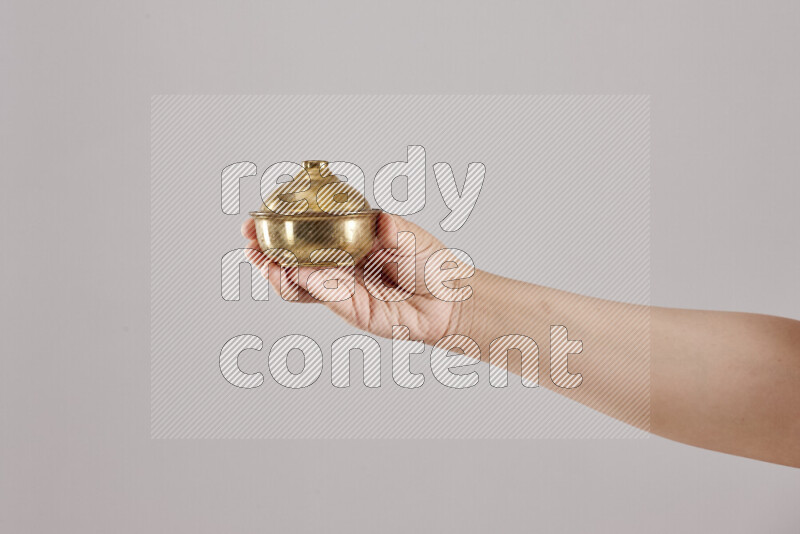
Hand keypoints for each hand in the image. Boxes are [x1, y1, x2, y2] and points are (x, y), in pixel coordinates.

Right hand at [241, 212, 471, 345]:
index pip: (305, 231)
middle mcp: (337, 264)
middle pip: (292, 258)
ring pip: (298, 282)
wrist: (448, 299)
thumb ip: (394, 229)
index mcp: (346, 239)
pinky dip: (306, 286)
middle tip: (250, 240)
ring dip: (276, 271)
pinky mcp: (348, 309)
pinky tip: (293, 274)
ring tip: (262, 260)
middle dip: (266, 250)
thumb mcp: (411, 236)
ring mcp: (340, 287)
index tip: (259, 218)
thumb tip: (381, 219)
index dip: (279, 225)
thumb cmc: (430, 263)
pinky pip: (321, 297)